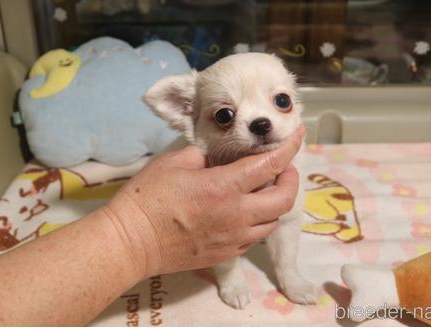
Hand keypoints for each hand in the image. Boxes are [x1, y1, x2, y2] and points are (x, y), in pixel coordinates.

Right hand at [104, 125, 304, 278]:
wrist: (132, 242)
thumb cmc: (148, 198)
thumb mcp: (175, 162)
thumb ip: (204, 155)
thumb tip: (218, 157)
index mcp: (224, 186)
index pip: (270, 164)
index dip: (289, 147)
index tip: (298, 135)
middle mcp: (237, 214)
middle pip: (284, 199)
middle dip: (290, 180)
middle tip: (280, 169)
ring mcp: (234, 238)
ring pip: (273, 221)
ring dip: (275, 203)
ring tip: (262, 191)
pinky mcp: (226, 254)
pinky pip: (254, 237)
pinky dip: (257, 222)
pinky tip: (244, 213)